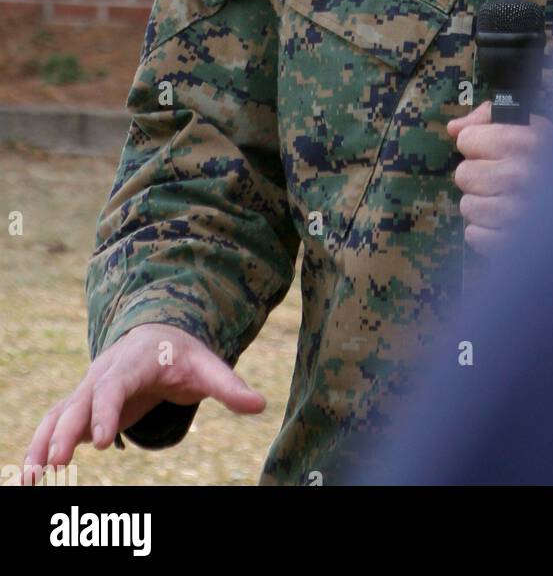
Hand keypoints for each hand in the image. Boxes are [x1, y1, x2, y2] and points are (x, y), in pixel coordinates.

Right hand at [21, 322, 264, 480]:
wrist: (157, 335)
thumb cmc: (182, 354)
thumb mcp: (208, 367)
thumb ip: (229, 387)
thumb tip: (260, 404)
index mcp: (133, 361)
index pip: (114, 386)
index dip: (104, 410)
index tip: (97, 438)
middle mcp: (104, 373)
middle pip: (80, 401)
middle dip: (66, 430)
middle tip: (55, 462)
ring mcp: (89, 389)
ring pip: (59, 414)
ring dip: (43, 442)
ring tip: (32, 477)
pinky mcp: (82, 405)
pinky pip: (56, 424)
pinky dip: (40, 446)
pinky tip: (31, 476)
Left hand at [447, 99, 552, 257]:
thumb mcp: (532, 126)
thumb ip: (489, 117)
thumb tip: (453, 128)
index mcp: (530, 140)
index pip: (467, 140)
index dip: (479, 144)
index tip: (498, 150)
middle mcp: (524, 174)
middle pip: (463, 174)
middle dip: (479, 175)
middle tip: (505, 179)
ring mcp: (519, 212)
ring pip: (468, 206)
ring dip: (484, 204)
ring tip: (508, 201)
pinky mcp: (513, 244)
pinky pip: (474, 235)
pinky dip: (487, 232)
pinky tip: (507, 222)